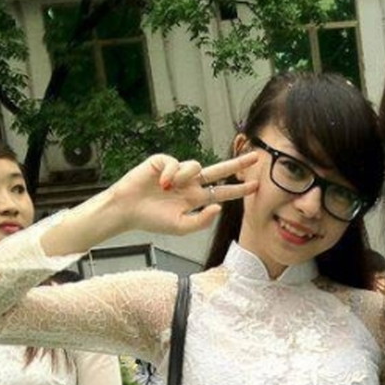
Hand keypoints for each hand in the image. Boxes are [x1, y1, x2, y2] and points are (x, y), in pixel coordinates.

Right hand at [108, 152, 259, 238]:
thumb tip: (219, 207)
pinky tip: (161, 182)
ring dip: (186, 176)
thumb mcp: (181, 227)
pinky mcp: (164, 161)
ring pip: (196, 166)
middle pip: (219, 170)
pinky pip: (176, 162)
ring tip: (169, 188)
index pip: (222, 193)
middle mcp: (190, 184)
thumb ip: (202, 220)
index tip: (256, 186)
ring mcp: (178, 171)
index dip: (239, 190)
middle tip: (256, 156)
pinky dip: (171, 173)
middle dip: (237, 164)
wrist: (127, 210)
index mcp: (196, 199)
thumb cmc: (152, 220)